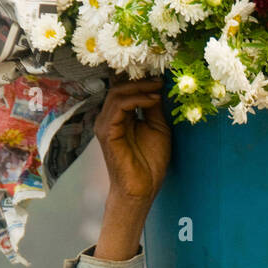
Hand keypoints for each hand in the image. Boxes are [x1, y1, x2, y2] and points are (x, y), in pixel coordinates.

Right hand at [94, 77, 171, 204]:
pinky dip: (137, 100)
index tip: (161, 78)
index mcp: (119, 117)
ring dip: (140, 88)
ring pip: (117, 93)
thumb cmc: (149, 163)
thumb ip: (154, 109)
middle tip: (160, 80)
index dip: (140, 81)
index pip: (124, 90)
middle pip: (119, 87)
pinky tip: (153, 101)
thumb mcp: (157, 129)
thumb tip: (157, 88)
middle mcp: (108, 118)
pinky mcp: (107, 132)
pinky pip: (119, 107)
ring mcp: (105, 125)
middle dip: (141, 81)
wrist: (142, 189)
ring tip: (158, 89)